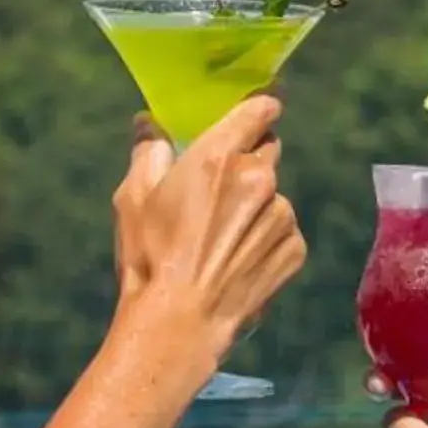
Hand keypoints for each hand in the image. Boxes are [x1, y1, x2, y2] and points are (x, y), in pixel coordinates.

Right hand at [113, 97, 305, 356]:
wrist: (180, 322)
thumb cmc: (149, 257)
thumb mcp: (132, 198)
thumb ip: (148, 152)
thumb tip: (150, 125)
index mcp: (219, 156)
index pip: (260, 109)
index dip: (260, 106)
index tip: (258, 109)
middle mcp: (259, 178)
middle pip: (267, 151)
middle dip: (248, 161)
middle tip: (220, 190)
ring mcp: (282, 215)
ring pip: (274, 196)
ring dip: (256, 206)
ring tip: (221, 240)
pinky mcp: (295, 249)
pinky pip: (282, 231)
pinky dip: (266, 239)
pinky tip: (237, 261)